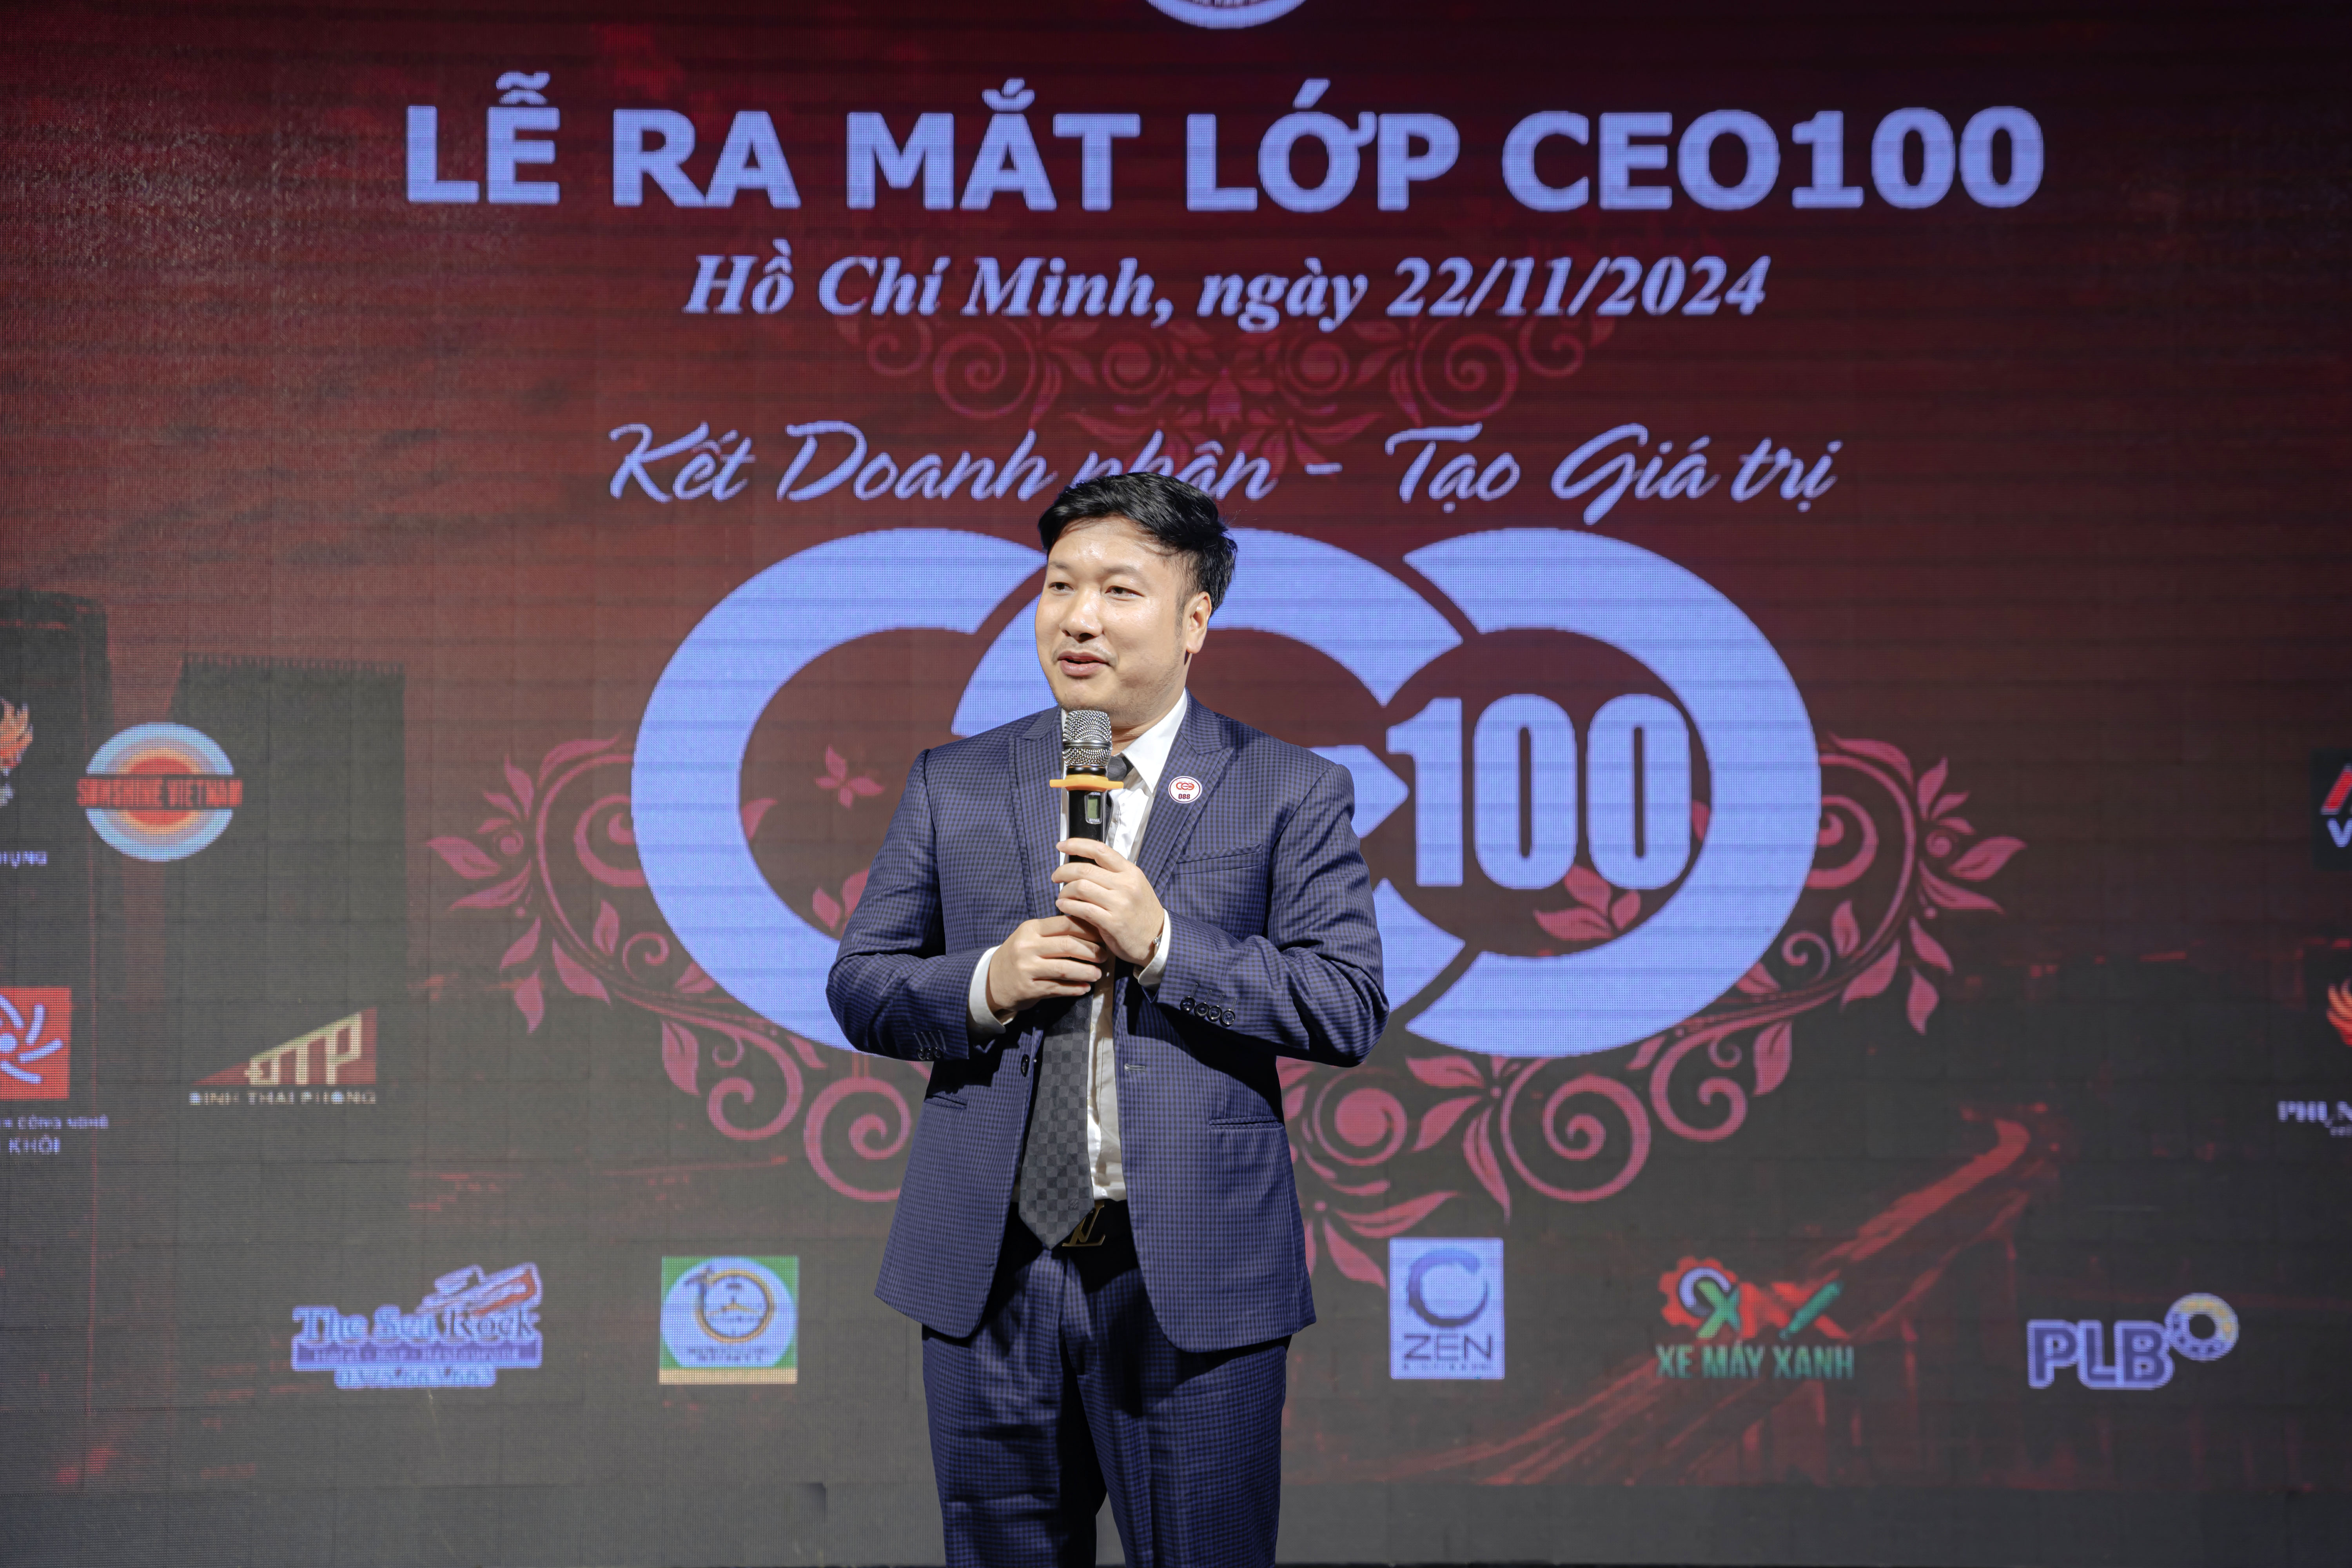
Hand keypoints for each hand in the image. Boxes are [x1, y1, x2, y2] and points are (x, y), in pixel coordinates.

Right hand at [985, 916, 1107, 1015]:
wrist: (992, 980)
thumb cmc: (1020, 955)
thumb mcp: (1031, 936)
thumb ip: (1055, 932)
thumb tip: (1091, 928)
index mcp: (1031, 929)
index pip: (1065, 924)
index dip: (1088, 929)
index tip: (1102, 935)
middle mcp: (1027, 947)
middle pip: (1068, 945)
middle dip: (1091, 951)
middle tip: (1104, 956)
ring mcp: (1027, 969)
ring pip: (1065, 969)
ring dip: (1086, 972)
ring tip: (1098, 974)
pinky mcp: (1029, 989)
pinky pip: (1058, 988)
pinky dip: (1074, 989)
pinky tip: (1085, 988)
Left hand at [1052, 839, 1165, 966]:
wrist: (1158, 940)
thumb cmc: (1142, 914)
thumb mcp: (1135, 887)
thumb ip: (1114, 876)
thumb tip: (1084, 867)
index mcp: (1131, 872)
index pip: (1100, 850)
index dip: (1077, 844)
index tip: (1061, 846)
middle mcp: (1126, 885)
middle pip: (1085, 869)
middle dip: (1063, 871)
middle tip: (1056, 876)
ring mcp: (1120, 903)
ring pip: (1081, 887)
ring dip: (1065, 891)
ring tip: (1061, 897)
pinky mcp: (1113, 923)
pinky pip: (1083, 909)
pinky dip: (1068, 906)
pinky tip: (1063, 907)